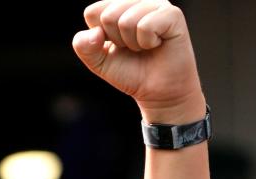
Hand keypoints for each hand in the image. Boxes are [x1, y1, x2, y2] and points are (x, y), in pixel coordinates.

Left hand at [73, 0, 204, 121]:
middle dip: (117, 41)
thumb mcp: (99, 62)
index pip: (92, 12)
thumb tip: (94, 33)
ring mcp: (156, 4)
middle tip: (134, 48)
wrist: (159, 92)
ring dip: (133, 44)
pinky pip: (145, 26)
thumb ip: (84, 47)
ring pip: (126, 21)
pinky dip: (147, 43)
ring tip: (145, 47)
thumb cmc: (131, 72)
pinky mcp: (172, 14)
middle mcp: (137, 0)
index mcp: (118, 5)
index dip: (101, 37)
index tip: (117, 46)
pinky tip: (157, 44)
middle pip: (108, 15)